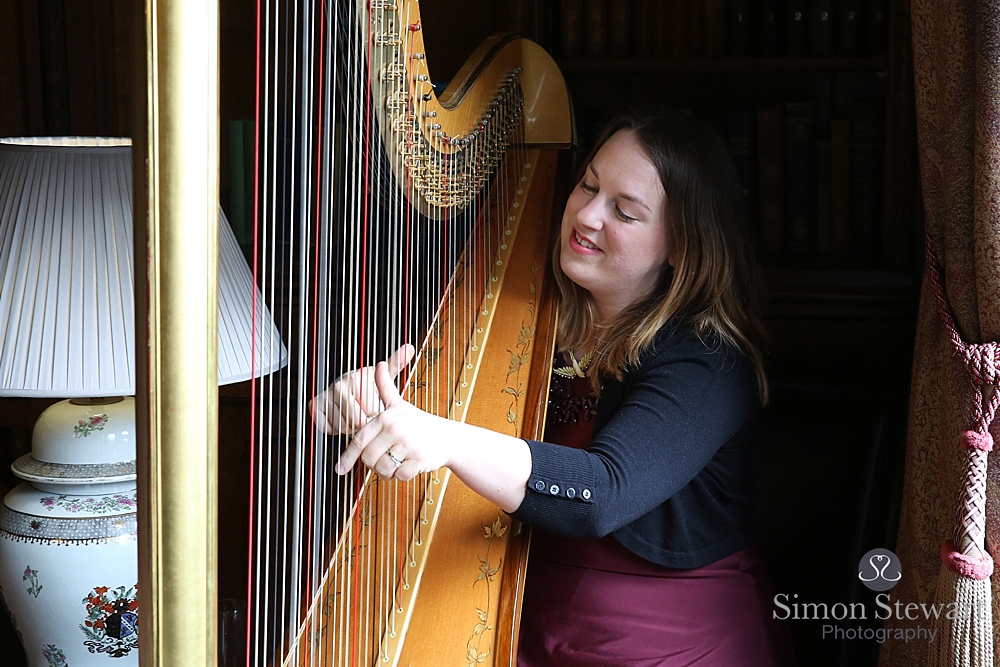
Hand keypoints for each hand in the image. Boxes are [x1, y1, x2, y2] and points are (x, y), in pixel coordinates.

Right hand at [310, 344, 414, 434]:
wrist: (347, 393)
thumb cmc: (368, 388)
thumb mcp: (384, 378)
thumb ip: (395, 365)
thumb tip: (410, 347)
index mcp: (356, 378)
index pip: (369, 410)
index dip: (374, 414)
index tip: (373, 408)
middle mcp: (338, 385)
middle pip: (355, 419)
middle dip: (362, 422)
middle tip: (363, 413)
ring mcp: (325, 395)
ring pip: (342, 425)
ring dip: (349, 426)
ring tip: (353, 415)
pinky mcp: (314, 406)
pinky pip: (327, 427)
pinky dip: (334, 428)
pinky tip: (340, 418)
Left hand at [334, 359, 455, 481]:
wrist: (448, 438)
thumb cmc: (421, 423)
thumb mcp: (400, 404)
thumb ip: (385, 386)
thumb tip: (379, 364)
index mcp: (386, 417)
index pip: (359, 441)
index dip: (347, 457)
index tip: (340, 469)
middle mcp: (396, 429)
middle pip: (368, 458)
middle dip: (373, 465)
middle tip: (383, 461)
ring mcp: (408, 444)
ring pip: (383, 469)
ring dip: (387, 473)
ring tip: (396, 464)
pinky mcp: (419, 460)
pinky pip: (400, 476)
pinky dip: (401, 476)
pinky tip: (408, 467)